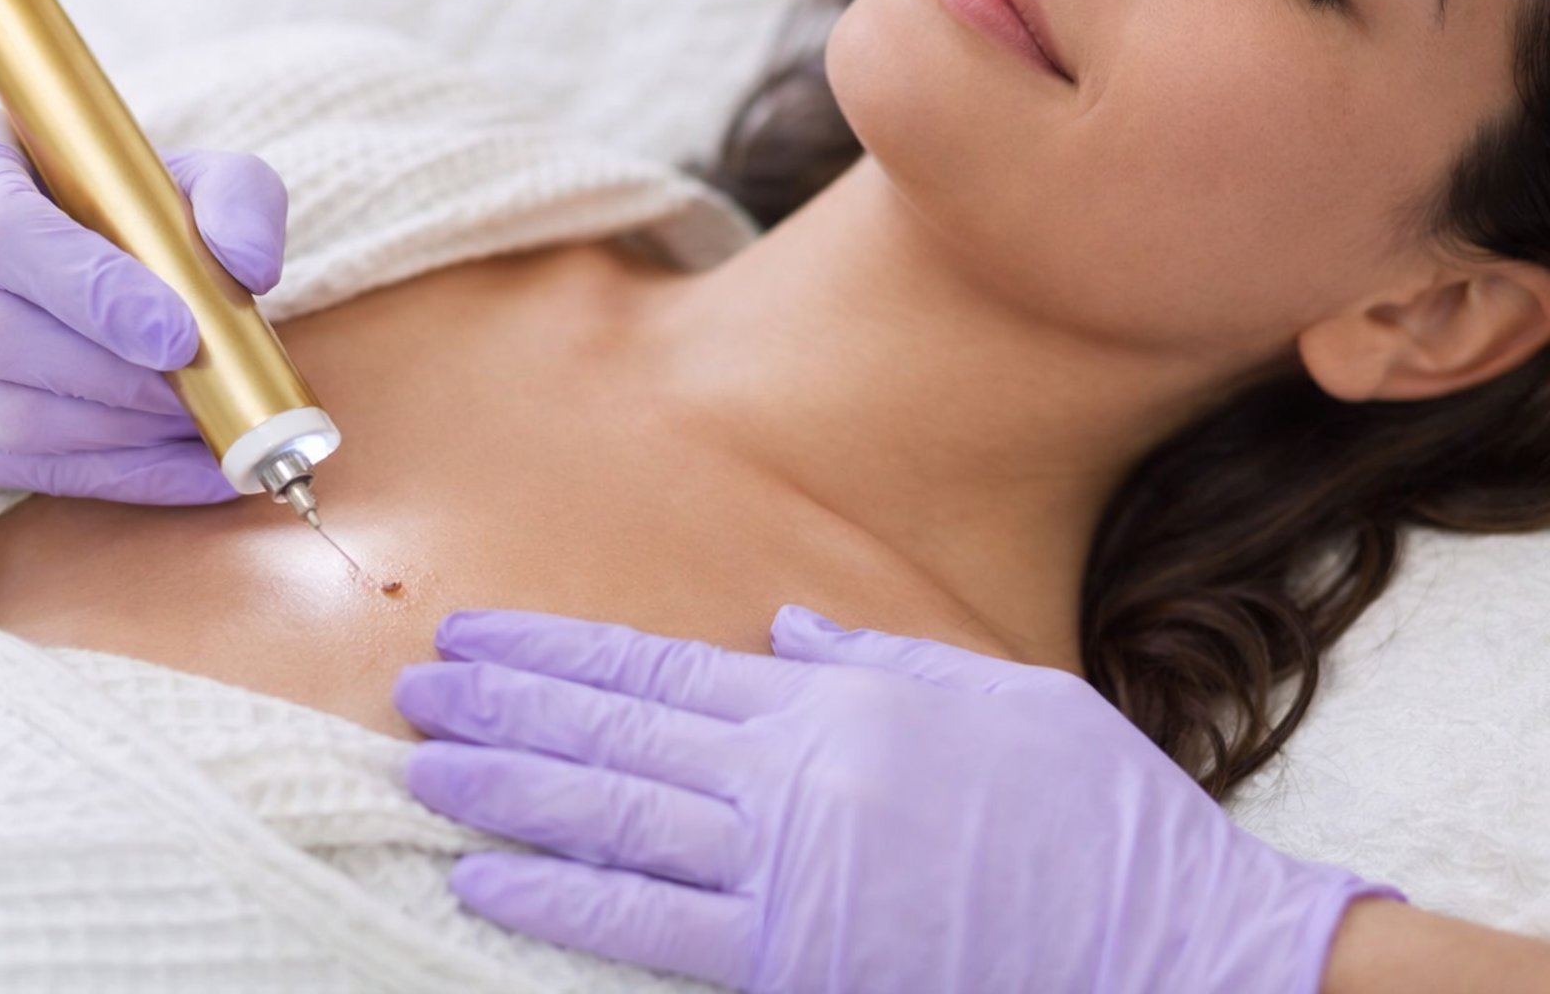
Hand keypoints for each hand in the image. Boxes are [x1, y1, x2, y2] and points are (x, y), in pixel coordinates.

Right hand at [0, 106, 287, 502]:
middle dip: (123, 377)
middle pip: (3, 338)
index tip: (179, 334)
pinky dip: (127, 476)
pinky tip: (201, 471)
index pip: (5, 232)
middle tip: (211, 387)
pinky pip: (24, 471)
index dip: (94, 290)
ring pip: (10, 417)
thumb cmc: (77, 208)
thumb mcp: (153, 171)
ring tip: (207, 421)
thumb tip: (253, 266)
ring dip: (125, 432)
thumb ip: (225, 193)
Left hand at [393, 606, 1404, 993]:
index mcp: (833, 702)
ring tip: (424, 770)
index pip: (656, 670)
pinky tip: (487, 878)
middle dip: (505, 709)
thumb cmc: (1093, 811)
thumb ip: (875, 660)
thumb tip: (785, 633)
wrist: (1169, 938)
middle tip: (418, 692)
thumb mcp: (996, 692)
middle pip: (611, 734)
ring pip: (610, 817)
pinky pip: (648, 923)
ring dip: (506, 791)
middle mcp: (793, 772)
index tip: (480, 639)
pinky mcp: (794, 955)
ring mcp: (787, 868)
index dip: (555, 654)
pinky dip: (558, 899)